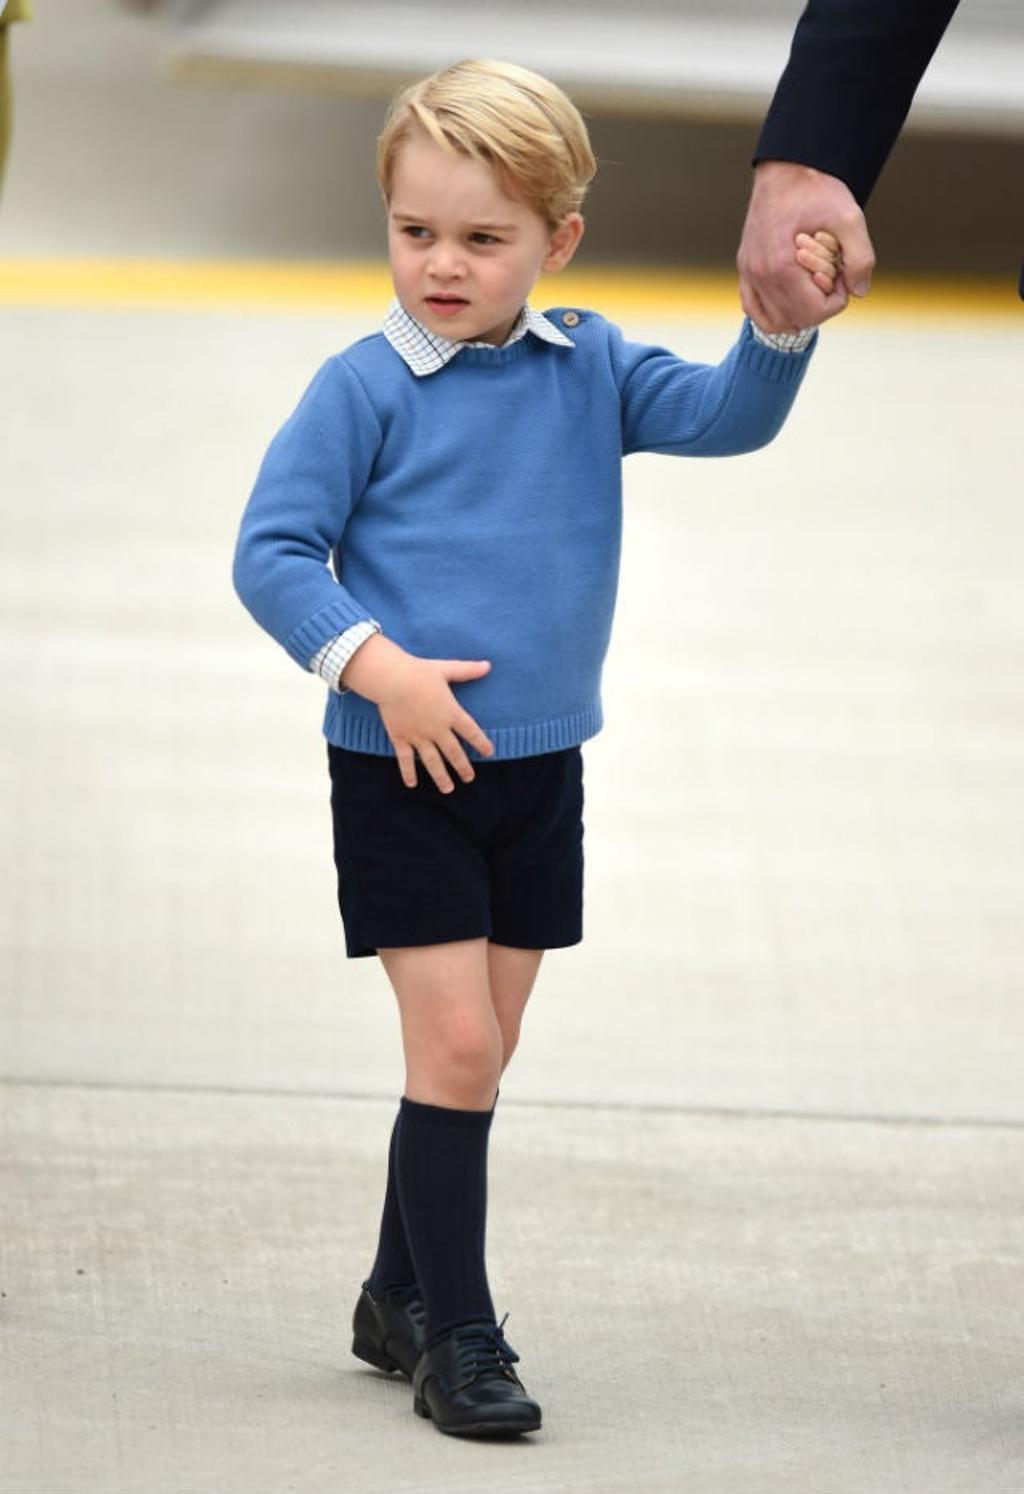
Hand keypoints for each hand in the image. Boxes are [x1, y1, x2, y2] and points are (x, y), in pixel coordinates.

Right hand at [340, 633, 493, 790]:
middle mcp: (437, 729)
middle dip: (463, 767)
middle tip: (469, 778)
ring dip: (441, 777)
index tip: (489, 752)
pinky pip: (405, 760)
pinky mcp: (401, 739)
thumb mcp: (446, 669)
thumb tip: (488, 665)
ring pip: (433, 762)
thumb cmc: (419, 671)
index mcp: (451, 713)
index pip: (471, 732)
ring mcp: (419, 736)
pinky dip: (408, 773)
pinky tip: (411, 784)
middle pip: (454, 753)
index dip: (481, 743)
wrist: (391, 679)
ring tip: (448, 789)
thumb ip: (467, 670)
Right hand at [738, 161, 876, 331]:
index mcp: (782, 266)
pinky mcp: (745, 269)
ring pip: (774, 321)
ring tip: (813, 284)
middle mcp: (760, 275)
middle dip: (820, 305)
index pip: (813, 312)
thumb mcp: (850, 218)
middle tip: (831, 276)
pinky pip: (753, 309)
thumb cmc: (817, 190)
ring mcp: (749, 273)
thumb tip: (860, 292)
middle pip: (796, 320)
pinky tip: (792, 296)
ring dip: (799, 310)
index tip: (842, 275)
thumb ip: (861, 258)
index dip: (837, 300)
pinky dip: (775, 312)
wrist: (786, 168)